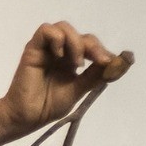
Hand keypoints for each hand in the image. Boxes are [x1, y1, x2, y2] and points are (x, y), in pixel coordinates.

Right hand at [0, 22, 114, 138]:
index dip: (102, 52)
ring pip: (65, 27)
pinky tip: (61, 55)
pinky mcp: (33, 49)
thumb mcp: (78, 91)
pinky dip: (57, 38)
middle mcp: (60, 52)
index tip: (110, 63)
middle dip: (93, 47)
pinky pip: (46, 30)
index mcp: (70, 62)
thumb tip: (120, 62)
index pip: (90, 46)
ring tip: (76, 63)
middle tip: (99, 61)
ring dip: (75, 42)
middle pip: (81, 35)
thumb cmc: (47, 107)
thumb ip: (95, 76)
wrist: (25, 118)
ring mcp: (46, 49)